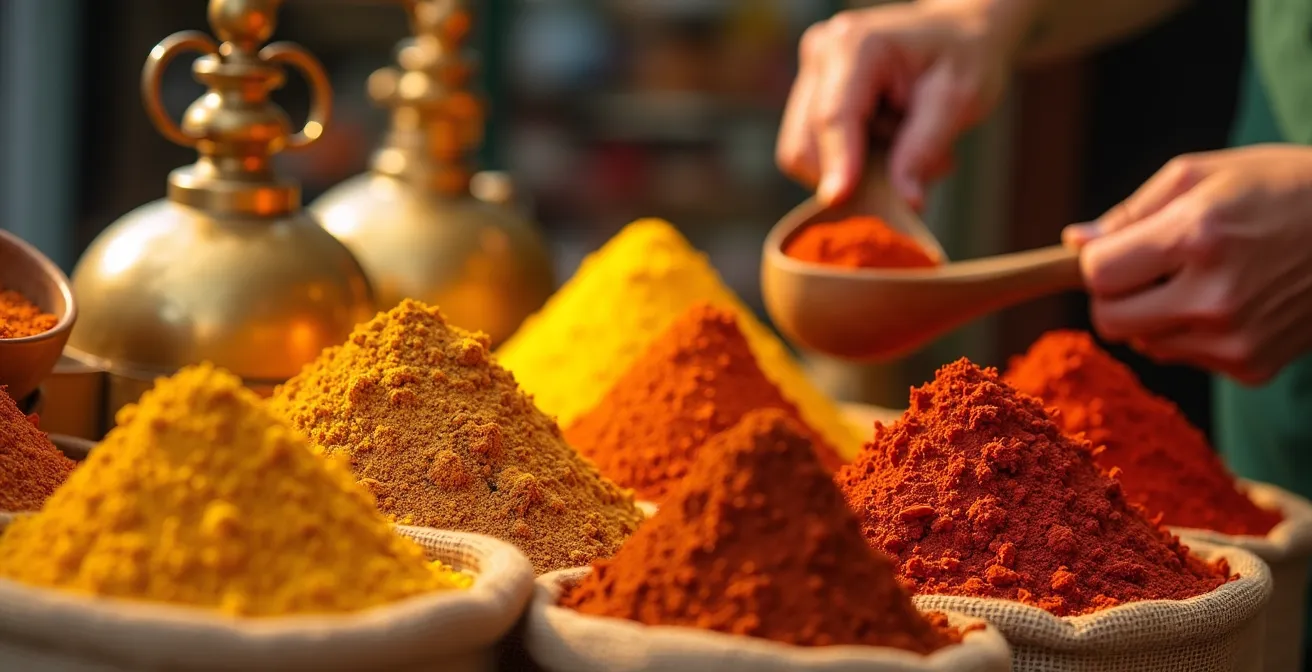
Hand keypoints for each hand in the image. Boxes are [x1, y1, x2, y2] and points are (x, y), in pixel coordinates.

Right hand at [776, 1, 1018, 208]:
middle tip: (919, 169)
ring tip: (906, 150)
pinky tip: (887, 144)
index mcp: (857, 45)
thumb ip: (925, 149)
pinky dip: (849, 162)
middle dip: (854, 172)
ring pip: (803, 153)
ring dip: (853, 169)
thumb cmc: (964, 57)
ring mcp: (810, 73)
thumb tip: (906, 202)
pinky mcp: (810, 94)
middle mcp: (822, 53)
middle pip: (806, 142)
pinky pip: (813, 151)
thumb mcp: (959, 100)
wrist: (957, 34)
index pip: (834, 116)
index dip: (836, 161)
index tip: (840, 200)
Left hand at [1066, 145, 1311, 383]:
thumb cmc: (1282, 187)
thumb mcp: (1204, 174)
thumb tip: (1074, 242)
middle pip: (1109, 321)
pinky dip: (1191, 333)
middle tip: (1147, 269)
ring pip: (1143, 343)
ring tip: (1201, 278)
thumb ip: (1130, 212)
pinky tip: (1232, 300)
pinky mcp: (1253, 366)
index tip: (1119, 249)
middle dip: (1115, 295)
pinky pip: (1184, 357)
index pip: (1097, 275)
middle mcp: (1215, 296)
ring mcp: (1235, 339)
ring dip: (1153, 315)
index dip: (1098, 260)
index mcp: (1198, 236)